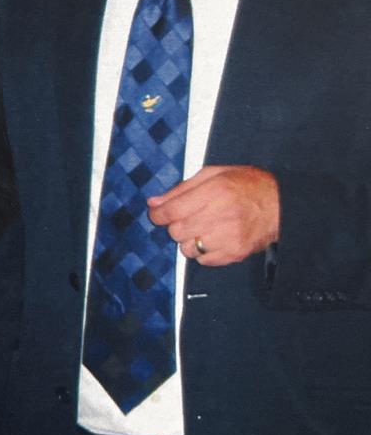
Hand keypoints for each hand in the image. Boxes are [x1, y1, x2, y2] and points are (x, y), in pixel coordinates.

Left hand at [147, 165, 279, 265]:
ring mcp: (229, 237)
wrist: (281, 205)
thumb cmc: (246, 185)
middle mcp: (222, 215)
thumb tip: (154, 203)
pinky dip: (202, 251)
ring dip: (188, 240)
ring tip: (202, 228)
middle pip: (177, 231)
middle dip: (175, 225)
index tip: (157, 214)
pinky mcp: (236, 253)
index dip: (158, 214)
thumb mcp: (213, 175)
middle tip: (187, 218)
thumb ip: (181, 189)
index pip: (173, 210)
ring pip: (188, 248)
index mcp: (215, 192)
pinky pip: (204, 260)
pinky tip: (213, 238)